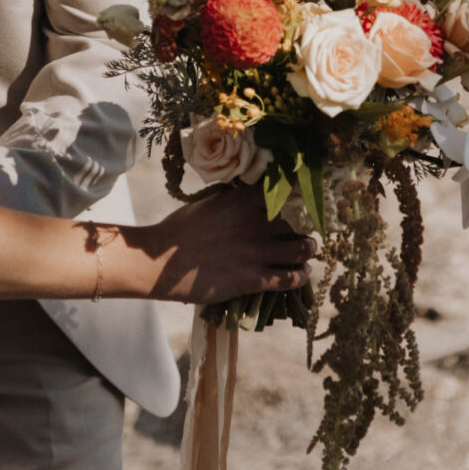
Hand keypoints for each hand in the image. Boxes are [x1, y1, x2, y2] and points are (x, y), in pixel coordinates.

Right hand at [124, 186, 315, 304]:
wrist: (160, 261)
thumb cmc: (180, 230)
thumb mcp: (209, 203)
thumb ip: (234, 200)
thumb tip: (254, 196)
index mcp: (242, 199)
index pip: (284, 191)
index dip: (297, 197)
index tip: (302, 201)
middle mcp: (254, 222)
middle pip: (296, 221)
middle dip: (303, 226)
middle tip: (305, 230)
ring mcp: (255, 252)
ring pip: (300, 250)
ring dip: (308, 250)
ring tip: (308, 250)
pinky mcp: (252, 278)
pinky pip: (289, 278)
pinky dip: (300, 275)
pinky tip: (302, 274)